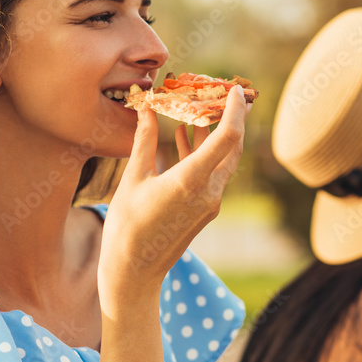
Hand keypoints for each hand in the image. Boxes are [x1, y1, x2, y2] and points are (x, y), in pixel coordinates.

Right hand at [98, 85, 247, 300]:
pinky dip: (202, 153)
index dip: (234, 110)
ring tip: (203, 106)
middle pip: (232, 147)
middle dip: (232, 117)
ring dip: (215, 134)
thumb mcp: (133, 178)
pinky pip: (211, 173)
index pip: (226, 138)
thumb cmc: (127, 226)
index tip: (233, 89)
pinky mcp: (205, 209)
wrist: (135, 271)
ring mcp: (210, 202)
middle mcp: (209, 191)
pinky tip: (184, 136)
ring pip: (222, 160)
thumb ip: (144, 140)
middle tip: (225, 92)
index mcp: (191, 181)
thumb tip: (146, 106)